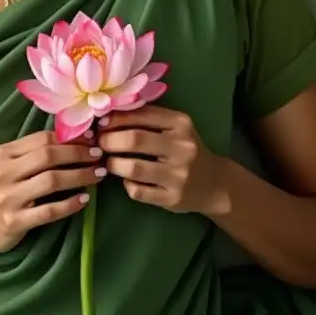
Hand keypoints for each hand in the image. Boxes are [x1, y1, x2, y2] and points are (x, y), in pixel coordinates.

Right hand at [0, 131, 103, 256]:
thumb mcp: (6, 166)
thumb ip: (32, 154)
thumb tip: (74, 140)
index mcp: (4, 153)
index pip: (42, 139)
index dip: (71, 138)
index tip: (92, 139)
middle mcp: (4, 172)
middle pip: (49, 156)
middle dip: (79, 154)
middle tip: (100, 156)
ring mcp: (8, 197)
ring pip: (51, 181)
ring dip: (80, 176)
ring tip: (98, 175)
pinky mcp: (14, 221)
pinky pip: (48, 211)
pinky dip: (70, 204)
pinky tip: (84, 200)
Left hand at [97, 105, 227, 215]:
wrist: (215, 184)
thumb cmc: (186, 150)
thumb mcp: (175, 128)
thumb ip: (147, 118)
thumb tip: (107, 116)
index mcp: (181, 124)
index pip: (141, 115)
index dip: (115, 118)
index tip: (101, 123)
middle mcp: (182, 148)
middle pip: (135, 140)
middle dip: (109, 140)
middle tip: (100, 143)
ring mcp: (178, 176)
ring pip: (133, 168)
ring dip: (113, 164)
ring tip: (109, 162)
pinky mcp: (172, 199)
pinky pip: (138, 191)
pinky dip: (126, 185)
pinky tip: (127, 180)